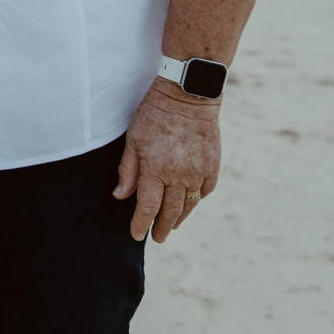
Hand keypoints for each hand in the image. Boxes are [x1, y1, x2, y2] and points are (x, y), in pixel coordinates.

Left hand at [114, 77, 220, 241]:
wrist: (188, 95)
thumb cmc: (155, 114)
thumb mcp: (133, 139)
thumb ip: (128, 170)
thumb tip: (120, 196)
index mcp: (155, 169)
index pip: (147, 207)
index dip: (141, 224)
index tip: (136, 234)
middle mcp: (178, 175)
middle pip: (170, 212)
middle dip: (161, 228)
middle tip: (157, 237)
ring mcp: (198, 172)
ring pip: (189, 205)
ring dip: (179, 218)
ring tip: (172, 225)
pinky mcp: (213, 166)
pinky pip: (205, 190)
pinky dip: (196, 198)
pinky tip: (189, 201)